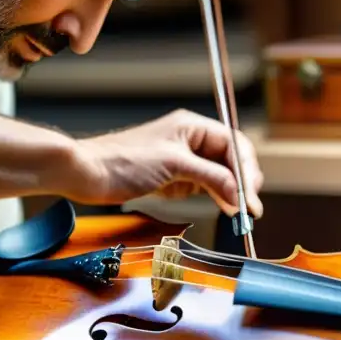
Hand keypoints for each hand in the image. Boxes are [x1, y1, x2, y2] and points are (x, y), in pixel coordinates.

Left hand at [66, 109, 263, 218]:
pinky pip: (204, 187)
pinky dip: (216, 197)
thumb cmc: (123, 160)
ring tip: (240, 212)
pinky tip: (224, 207)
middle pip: (230, 159)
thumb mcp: (174, 165)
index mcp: (192, 127)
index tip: (251, 196)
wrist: (89, 174)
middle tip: (249, 208)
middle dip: (243, 182)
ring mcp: (183, 161)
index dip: (246, 169)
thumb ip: (211, 177)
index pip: (233, 144)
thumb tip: (238, 193)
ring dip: (231, 192)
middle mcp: (191, 141)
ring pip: (219, 175)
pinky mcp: (174, 179)